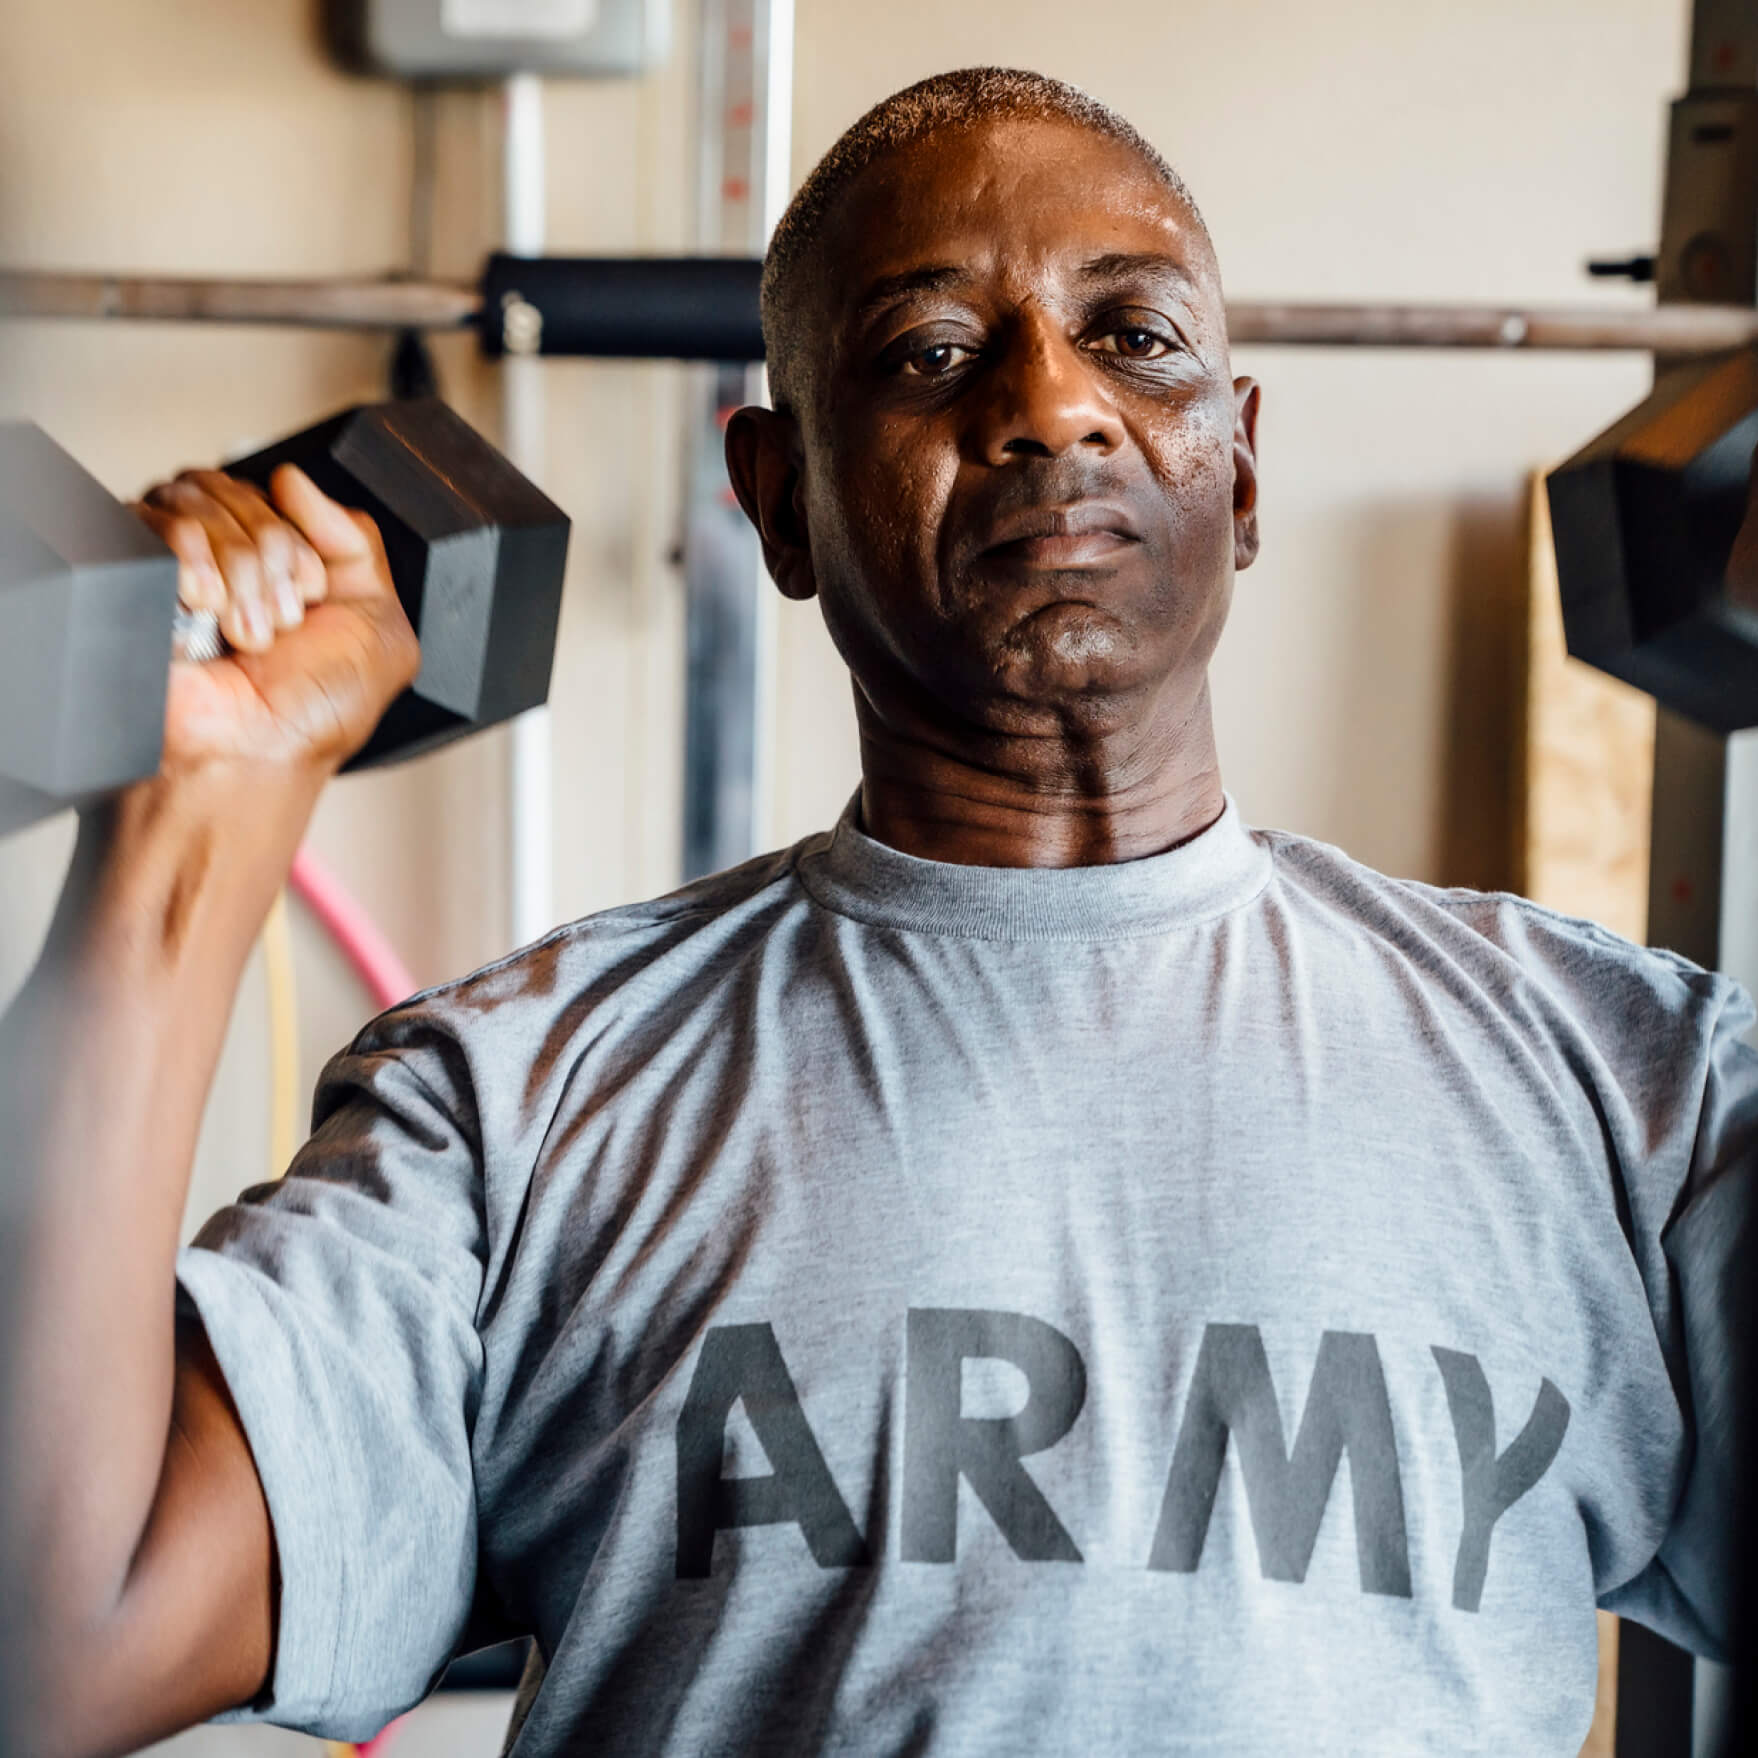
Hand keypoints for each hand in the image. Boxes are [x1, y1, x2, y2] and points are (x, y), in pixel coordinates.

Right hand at [134, 466, 420, 779]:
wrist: (249, 756)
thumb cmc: (312, 711)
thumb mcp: (378, 626)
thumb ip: (357, 542)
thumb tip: (293, 480)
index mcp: (281, 560)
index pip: (284, 498)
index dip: (303, 549)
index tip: (309, 602)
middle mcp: (225, 553)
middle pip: (243, 492)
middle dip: (272, 563)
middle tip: (276, 629)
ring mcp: (174, 559)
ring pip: (200, 498)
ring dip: (239, 573)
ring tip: (243, 635)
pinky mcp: (128, 569)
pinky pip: (153, 516)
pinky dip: (191, 562)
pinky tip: (202, 609)